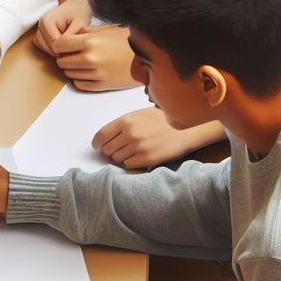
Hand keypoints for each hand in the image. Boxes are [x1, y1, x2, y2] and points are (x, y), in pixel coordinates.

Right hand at [33, 0, 92, 55]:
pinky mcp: (41, 29)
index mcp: (47, 20)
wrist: (80, 3)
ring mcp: (39, 26)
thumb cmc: (81, 11)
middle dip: (59, 50)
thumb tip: (64, 49)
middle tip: (73, 50)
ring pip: (42, 46)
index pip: (53, 43)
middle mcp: (40, 23)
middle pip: (46, 46)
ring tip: (67, 47)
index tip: (76, 49)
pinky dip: (49, 47)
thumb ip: (70, 36)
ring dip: (53, 50)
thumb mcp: (80, 24)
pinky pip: (41, 43)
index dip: (65, 49)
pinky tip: (61, 45)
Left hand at [51, 25, 137, 90]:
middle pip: (62, 61)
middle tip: (73, 54)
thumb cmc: (127, 41)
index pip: (58, 45)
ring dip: (72, 68)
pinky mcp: (102, 85)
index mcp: (90, 42)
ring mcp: (96, 73)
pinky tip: (87, 72)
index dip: (59, 45)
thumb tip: (68, 37)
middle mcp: (90, 58)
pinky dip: (79, 79)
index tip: (65, 45)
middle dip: (65, 57)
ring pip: (69, 74)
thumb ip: (85, 33)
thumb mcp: (106, 30)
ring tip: (82, 63)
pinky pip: (79, 84)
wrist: (148, 57)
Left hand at [92, 108, 225, 169]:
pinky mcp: (147, 159)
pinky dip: (130, 163)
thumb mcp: (139, 115)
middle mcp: (130, 134)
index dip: (97, 143)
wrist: (184, 129)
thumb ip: (123, 124)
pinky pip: (128, 165)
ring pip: (117, 158)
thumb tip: (106, 137)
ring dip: (120, 157)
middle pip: (108, 148)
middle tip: (116, 150)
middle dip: (109, 150)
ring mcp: (138, 147)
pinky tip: (137, 157)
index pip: (101, 135)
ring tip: (130, 152)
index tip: (97, 146)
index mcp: (125, 120)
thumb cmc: (161, 120)